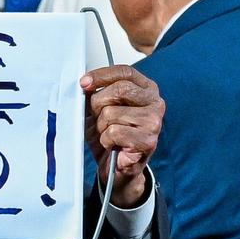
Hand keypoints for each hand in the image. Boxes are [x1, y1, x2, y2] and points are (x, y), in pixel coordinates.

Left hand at [82, 65, 161, 207]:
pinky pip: (114, 132)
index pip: (125, 72)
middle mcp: (156, 103)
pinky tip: (112, 145)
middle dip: (99, 104)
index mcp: (147, 89)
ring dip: (101, 126)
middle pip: (119, 89)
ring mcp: (154, 122)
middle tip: (96, 118)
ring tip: (108, 134)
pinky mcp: (148, 141)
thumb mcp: (98, 109)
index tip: (83, 83)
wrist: (115, 167)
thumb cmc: (110, 136)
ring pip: (112, 113)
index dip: (102, 75)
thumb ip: (94, 92)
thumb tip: (84, 82)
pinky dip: (106, 140)